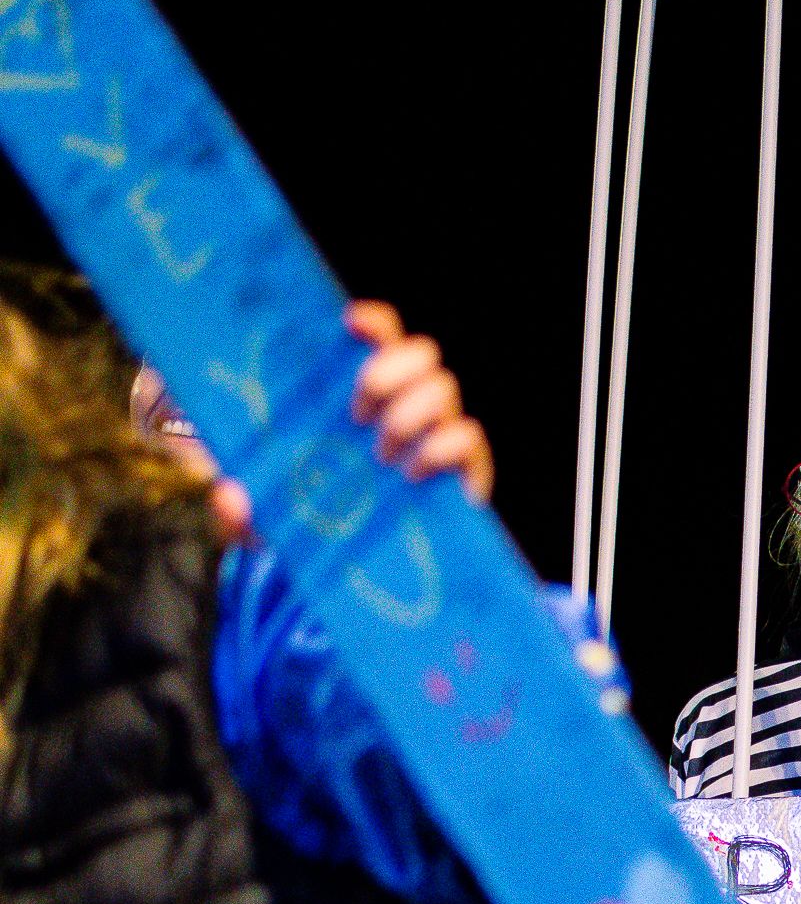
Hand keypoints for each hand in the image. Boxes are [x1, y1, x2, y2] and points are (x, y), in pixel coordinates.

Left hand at [131, 300, 491, 545]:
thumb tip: (229, 496)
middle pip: (421, 353)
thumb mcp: (264, 521)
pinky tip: (413, 473)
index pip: (381, 336)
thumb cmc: (313, 529)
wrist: (363, 581)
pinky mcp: (465, 475)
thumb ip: (239, 510)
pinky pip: (468, 440)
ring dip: (410, 414)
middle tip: (356, 415)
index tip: (350, 324)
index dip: (374, 323)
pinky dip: (444, 447)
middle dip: (389, 371)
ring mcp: (439, 436)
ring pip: (444, 390)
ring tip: (381, 455)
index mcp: (364, 395)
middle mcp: (407, 405)